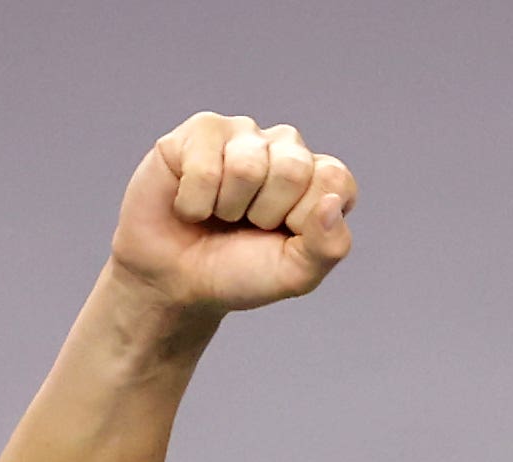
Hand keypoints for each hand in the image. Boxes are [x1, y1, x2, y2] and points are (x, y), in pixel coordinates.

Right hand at [108, 112, 358, 313]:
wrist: (177, 280)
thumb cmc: (241, 272)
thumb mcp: (297, 275)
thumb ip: (330, 246)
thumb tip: (332, 202)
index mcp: (321, 179)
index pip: (334, 179)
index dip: (304, 219)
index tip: (284, 234)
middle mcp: (288, 148)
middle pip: (293, 168)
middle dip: (265, 213)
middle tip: (248, 224)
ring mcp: (245, 134)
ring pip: (246, 167)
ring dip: (228, 207)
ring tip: (221, 213)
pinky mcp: (201, 130)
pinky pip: (204, 168)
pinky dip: (195, 203)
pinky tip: (191, 205)